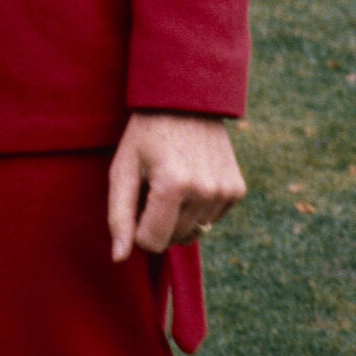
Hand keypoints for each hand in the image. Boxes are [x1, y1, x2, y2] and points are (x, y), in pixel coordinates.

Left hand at [108, 110, 245, 259]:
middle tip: (152, 185)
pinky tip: (191, 178)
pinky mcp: (237, 190)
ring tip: (172, 179)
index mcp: (172, 186)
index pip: (151, 242)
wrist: (185, 98)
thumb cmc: (145, 134)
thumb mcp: (122, 168)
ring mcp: (225, 191)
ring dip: (179, 216)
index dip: (137, 227)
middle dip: (158, 222)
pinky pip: (212, 220)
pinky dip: (198, 208)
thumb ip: (118, 215)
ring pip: (194, 233)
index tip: (136, 200)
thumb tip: (119, 258)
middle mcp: (204, 191)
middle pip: (174, 240)